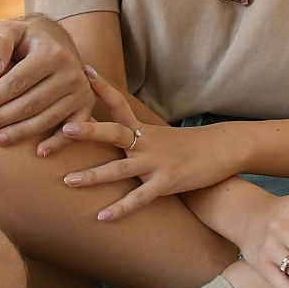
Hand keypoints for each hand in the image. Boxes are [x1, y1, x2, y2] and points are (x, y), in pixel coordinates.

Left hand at [0, 15, 95, 150]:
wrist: (57, 41)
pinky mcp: (86, 105)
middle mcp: (71, 72)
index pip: (17, 82)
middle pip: (30, 103)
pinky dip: (57, 143)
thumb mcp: (9, 30)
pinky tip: (39, 152)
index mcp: (52, 53)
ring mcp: (81, 91)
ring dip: (20, 133)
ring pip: (47, 119)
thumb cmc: (25, 39)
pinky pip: (72, 129)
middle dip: (1, 118)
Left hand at [60, 70, 239, 220]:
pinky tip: (102, 217)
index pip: (119, 103)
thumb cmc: (187, 144)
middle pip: (113, 133)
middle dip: (89, 131)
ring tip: (68, 181)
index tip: (84, 69)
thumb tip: (110, 132)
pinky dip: (120, 209)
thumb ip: (134, 134)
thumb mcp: (158, 134)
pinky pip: (139, 198)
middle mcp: (146, 143)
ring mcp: (156, 163)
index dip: (102, 87)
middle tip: (65, 129)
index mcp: (142, 129)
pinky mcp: (166, 183)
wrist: (223, 149)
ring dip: (93, 176)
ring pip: (119, 170)